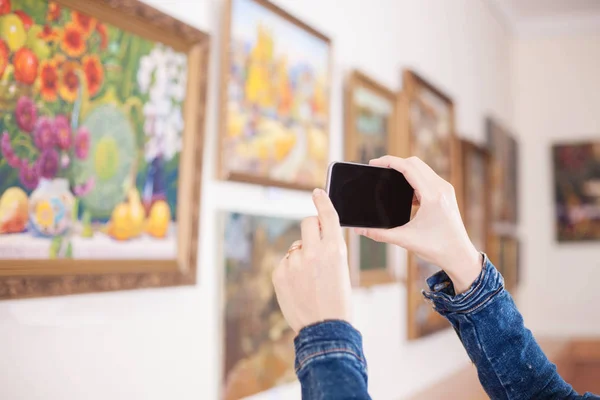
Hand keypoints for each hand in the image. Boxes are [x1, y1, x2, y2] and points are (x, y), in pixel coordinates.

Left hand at [272, 188, 352, 332]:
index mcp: (335, 249)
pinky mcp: (279, 273)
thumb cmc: (337, 300)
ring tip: (309, 280)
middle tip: (315, 245)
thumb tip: (312, 236)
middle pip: (307, 223)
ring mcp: (294, 262)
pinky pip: (285, 262)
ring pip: (295, 246)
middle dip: (311, 229)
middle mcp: (313, 251)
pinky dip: (290, 270)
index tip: (316, 192)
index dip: (322, 201)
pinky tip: (299, 287)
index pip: (328, 216)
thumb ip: (328, 248)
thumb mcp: (341, 268)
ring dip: (301, 256)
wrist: (324, 329)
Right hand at [356, 156, 481, 293]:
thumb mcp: (405, 239)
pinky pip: (427, 178)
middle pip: (415, 163)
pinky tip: (405, 194)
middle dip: (395, 162)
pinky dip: (413, 179)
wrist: (460, 256)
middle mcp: (441, 188)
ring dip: (405, 170)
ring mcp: (445, 190)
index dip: (389, 161)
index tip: (374, 163)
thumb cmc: (437, 248)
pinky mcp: (446, 194)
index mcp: (433, 196)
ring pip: (422, 168)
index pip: (409, 167)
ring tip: (389, 178)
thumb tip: (359, 230)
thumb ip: (379, 234)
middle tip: (378, 168)